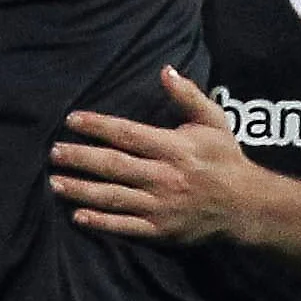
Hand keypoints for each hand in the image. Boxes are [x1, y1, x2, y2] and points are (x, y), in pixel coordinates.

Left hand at [48, 67, 265, 244]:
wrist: (247, 206)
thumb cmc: (225, 158)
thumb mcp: (213, 121)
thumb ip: (188, 96)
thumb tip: (166, 69)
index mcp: (174, 148)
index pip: (128, 134)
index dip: (98, 126)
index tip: (71, 119)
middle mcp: (165, 177)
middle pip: (113, 165)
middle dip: (80, 158)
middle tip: (53, 152)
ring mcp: (161, 206)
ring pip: (113, 197)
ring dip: (81, 190)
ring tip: (55, 182)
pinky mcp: (161, 230)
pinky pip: (125, 226)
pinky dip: (101, 222)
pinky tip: (77, 216)